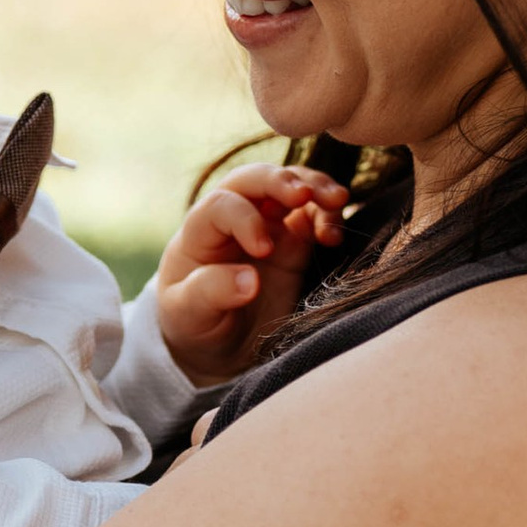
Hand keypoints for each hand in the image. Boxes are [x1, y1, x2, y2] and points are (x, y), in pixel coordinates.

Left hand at [155, 162, 347, 387]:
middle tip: (304, 194)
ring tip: (336, 201)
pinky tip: (334, 235)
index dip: (245, 218)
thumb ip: (210, 293)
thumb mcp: (190, 316)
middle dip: (280, 180)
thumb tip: (250, 280)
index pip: (221, 205)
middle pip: (253, 179)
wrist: (221, 347)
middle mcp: (232, 221)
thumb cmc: (196, 327)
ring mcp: (266, 227)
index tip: (264, 251)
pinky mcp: (294, 242)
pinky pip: (314, 214)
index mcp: (198, 234)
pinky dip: (328, 215)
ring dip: (313, 186)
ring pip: (288, 186)